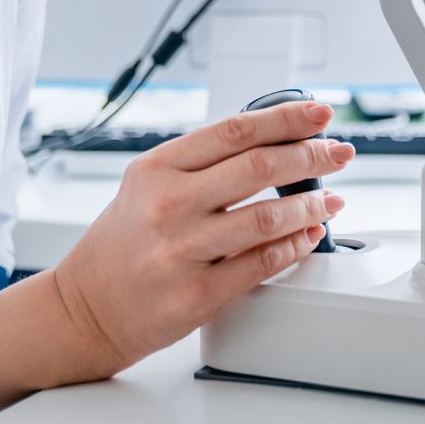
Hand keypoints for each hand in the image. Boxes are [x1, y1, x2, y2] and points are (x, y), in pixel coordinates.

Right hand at [44, 100, 352, 382]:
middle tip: (338, 152)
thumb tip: (274, 141)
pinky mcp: (197, 295)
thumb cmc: (124, 242)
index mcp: (157, 168)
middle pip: (259, 167)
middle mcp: (168, 205)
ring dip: (312, 205)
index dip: (286, 119)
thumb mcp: (147, 185)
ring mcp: (182, 251)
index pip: (235, 131)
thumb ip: (201, 163)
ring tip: (331, 199)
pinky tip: (309, 234)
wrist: (86, 308)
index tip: (319, 114)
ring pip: (268, 217)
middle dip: (312, 156)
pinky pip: (263, 263)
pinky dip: (296, 245)